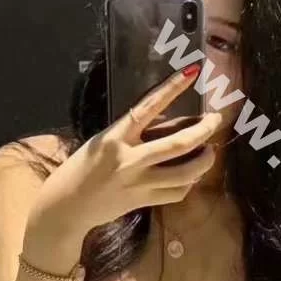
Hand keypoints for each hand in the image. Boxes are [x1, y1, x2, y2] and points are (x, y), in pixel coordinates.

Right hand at [27, 67, 222, 240]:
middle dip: (203, 131)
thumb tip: (161, 124)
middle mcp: (128, 160)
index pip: (147, 107)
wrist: (65, 208)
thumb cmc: (78, 171)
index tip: (192, 72)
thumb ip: (128, 135)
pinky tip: (190, 177)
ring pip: (184, 173)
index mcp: (113, 139)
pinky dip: (188, 183)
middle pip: (178, 145)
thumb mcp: (100, 144)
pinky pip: (175, 193)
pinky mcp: (142, 202)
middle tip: (215, 120)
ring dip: (204, 161)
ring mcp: (138, 183)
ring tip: (209, 152)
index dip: (171, 89)